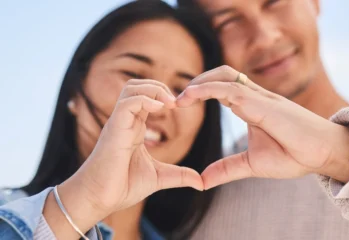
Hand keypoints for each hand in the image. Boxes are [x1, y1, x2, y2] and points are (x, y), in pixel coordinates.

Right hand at [53, 80, 202, 234]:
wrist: (99, 199)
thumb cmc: (123, 186)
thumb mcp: (159, 178)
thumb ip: (180, 176)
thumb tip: (201, 183)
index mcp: (135, 127)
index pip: (147, 98)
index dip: (164, 96)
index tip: (181, 107)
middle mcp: (126, 121)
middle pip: (138, 86)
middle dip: (159, 86)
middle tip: (177, 102)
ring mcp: (119, 123)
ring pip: (132, 88)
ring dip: (154, 89)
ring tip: (170, 103)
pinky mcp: (114, 129)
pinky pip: (127, 103)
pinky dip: (145, 100)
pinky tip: (161, 109)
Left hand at [177, 66, 348, 189]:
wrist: (322, 154)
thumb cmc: (293, 155)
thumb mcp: (251, 164)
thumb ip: (226, 169)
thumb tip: (202, 181)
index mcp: (251, 106)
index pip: (221, 89)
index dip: (200, 91)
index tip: (179, 104)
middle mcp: (254, 97)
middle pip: (222, 74)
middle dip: (198, 81)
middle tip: (176, 99)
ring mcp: (260, 98)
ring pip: (225, 76)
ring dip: (200, 83)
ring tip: (180, 98)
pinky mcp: (264, 104)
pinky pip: (233, 89)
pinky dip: (209, 89)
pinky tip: (192, 96)